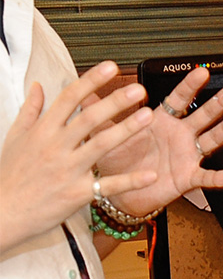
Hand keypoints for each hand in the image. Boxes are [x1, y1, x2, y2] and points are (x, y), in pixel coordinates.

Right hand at [0, 61, 157, 252]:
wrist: (3, 212)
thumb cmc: (10, 175)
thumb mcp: (15, 138)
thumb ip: (30, 111)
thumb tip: (38, 86)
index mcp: (42, 130)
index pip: (69, 98)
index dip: (91, 80)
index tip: (110, 67)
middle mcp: (56, 146)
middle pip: (89, 118)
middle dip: (114, 101)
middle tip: (138, 89)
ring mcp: (68, 170)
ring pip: (100, 145)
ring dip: (126, 130)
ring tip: (147, 117)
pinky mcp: (78, 193)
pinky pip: (108, 186)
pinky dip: (130, 181)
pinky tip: (151, 175)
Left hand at [92, 67, 222, 216]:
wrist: (120, 192)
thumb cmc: (118, 162)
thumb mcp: (108, 132)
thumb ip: (101, 110)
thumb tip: (84, 89)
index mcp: (161, 122)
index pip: (179, 98)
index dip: (191, 85)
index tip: (201, 71)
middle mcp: (179, 136)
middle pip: (204, 114)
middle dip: (219, 101)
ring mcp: (186, 156)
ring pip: (211, 139)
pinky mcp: (187, 178)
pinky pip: (206, 178)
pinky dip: (219, 178)